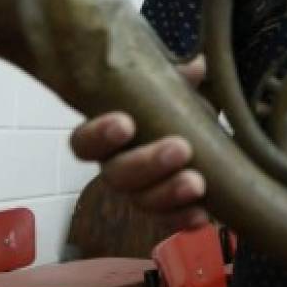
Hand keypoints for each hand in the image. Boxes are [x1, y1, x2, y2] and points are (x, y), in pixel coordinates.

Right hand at [68, 55, 209, 229]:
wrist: (194, 131)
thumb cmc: (169, 106)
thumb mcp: (172, 88)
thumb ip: (177, 78)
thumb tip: (196, 66)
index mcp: (107, 135)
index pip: (84, 142)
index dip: (99, 135)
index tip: (126, 123)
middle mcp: (116, 166)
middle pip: (116, 175)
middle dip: (147, 164)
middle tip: (180, 148)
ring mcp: (139, 192)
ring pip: (141, 201)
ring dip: (168, 193)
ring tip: (197, 183)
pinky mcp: (165, 210)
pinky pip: (168, 220)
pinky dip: (183, 219)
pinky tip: (201, 215)